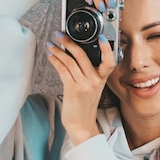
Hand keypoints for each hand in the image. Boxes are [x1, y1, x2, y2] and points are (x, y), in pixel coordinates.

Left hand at [45, 31, 115, 145]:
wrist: (81, 125)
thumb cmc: (84, 107)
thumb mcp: (91, 89)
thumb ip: (87, 74)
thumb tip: (72, 57)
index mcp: (101, 80)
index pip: (109, 61)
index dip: (106, 48)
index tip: (100, 37)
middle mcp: (94, 81)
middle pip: (82, 55)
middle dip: (69, 42)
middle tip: (60, 34)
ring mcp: (84, 85)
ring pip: (70, 61)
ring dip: (58, 50)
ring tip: (51, 44)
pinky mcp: (73, 89)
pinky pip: (63, 69)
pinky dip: (55, 60)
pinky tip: (51, 56)